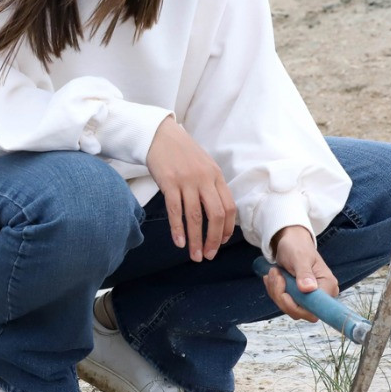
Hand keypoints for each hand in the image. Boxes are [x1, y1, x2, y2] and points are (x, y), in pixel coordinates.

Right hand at [145, 117, 236, 261]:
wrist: (160, 135)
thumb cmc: (182, 154)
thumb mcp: (204, 166)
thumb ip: (211, 186)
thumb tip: (217, 214)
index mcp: (216, 176)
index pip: (229, 207)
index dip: (227, 229)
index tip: (221, 243)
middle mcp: (205, 179)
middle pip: (216, 214)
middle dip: (214, 239)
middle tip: (209, 255)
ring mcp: (187, 180)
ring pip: (195, 216)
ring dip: (196, 239)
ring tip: (195, 256)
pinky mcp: (169, 182)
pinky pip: (175, 210)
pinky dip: (178, 229)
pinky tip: (179, 242)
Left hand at [263, 225, 339, 322]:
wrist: (291, 242)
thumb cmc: (297, 247)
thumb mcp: (300, 258)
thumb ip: (304, 273)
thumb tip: (308, 289)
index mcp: (328, 286)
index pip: (314, 310)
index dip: (296, 307)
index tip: (284, 292)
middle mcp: (322, 295)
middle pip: (299, 312)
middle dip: (281, 296)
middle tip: (275, 275)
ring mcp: (309, 297)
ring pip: (288, 308)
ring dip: (276, 291)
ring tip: (274, 272)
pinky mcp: (299, 297)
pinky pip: (283, 302)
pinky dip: (274, 291)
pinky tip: (273, 277)